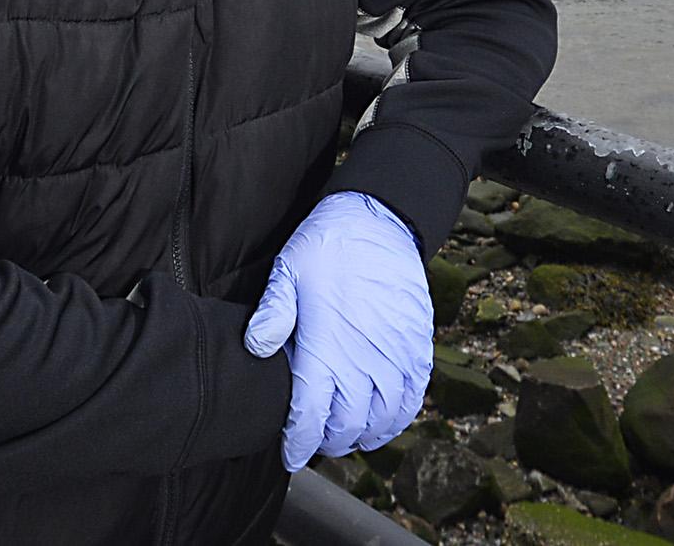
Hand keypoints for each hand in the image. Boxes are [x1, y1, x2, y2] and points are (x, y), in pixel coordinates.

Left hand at [242, 190, 432, 470]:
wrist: (380, 219)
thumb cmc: (327, 245)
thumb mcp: (287, 271)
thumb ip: (272, 314)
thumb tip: (255, 349)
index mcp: (326, 346)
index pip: (312, 417)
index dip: (299, 443)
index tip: (290, 454)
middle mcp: (364, 359)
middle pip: (347, 426)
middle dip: (327, 441)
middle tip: (314, 439)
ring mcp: (395, 355)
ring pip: (381, 420)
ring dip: (362, 435)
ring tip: (345, 433)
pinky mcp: (418, 347)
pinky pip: (411, 398)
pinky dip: (396, 419)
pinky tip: (381, 420)